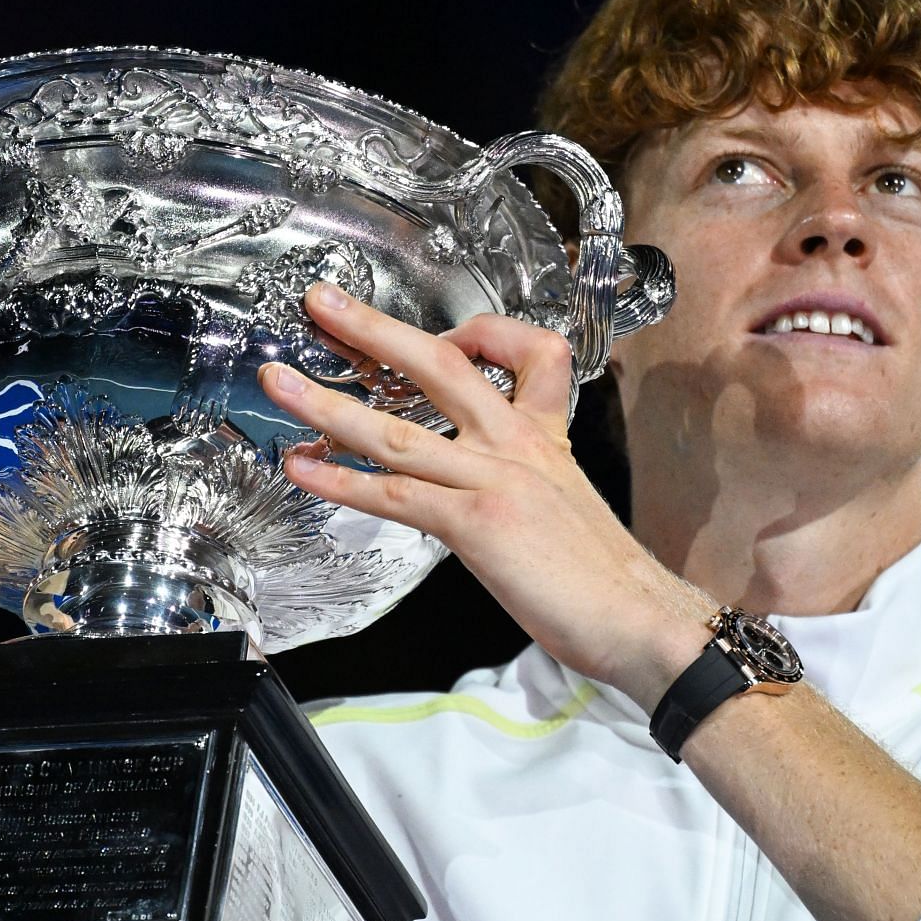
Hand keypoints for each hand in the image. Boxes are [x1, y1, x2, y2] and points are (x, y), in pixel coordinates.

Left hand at [260, 283, 709, 705]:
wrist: (642, 619)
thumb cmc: (609, 582)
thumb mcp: (568, 509)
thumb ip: (525, 487)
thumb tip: (488, 496)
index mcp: (545, 439)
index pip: (526, 352)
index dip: (483, 332)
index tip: (446, 337)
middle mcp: (518, 446)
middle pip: (442, 365)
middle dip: (375, 328)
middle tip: (323, 301)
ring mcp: (495, 480)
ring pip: (399, 429)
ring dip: (327, 402)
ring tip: (278, 382)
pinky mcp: (477, 524)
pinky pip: (395, 494)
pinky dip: (340, 479)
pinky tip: (301, 468)